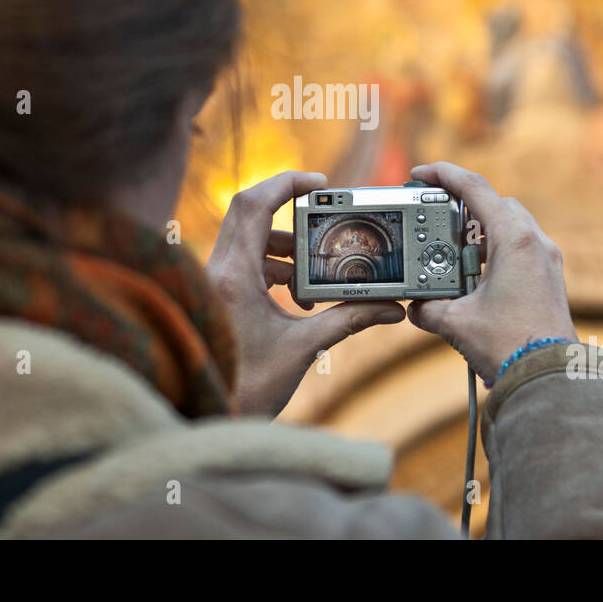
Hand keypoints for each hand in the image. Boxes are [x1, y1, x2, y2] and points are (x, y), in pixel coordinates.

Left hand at [206, 170, 405, 416]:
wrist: (213, 419)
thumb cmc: (249, 388)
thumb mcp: (305, 348)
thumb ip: (350, 320)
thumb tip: (391, 308)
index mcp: (234, 276)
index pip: (256, 205)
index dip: (288, 182)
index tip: (321, 182)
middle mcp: (215, 271)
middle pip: (248, 212)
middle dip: (290, 213)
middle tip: (325, 218)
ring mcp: (211, 282)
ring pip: (247, 239)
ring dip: (283, 248)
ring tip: (312, 280)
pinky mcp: (214, 295)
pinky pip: (243, 261)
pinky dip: (271, 267)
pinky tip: (296, 298)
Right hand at [406, 161, 578, 380]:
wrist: (550, 377)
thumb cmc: (509, 346)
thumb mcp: (455, 323)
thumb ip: (427, 308)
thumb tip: (415, 308)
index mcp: (513, 240)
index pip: (475, 188)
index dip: (443, 174)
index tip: (420, 173)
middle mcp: (535, 243)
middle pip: (496, 203)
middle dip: (464, 205)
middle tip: (436, 218)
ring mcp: (547, 260)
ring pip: (511, 226)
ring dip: (481, 232)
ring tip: (453, 254)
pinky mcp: (551, 279)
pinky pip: (521, 249)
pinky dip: (495, 252)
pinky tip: (475, 278)